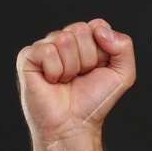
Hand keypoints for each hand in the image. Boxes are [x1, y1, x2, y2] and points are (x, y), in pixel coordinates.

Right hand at [16, 19, 135, 143]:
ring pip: (64, 39)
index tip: (97, 69)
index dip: (102, 51)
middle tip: (80, 77)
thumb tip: (99, 29)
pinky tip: (52, 82)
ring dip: (71, 68)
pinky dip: (54, 71)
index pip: (97, 25)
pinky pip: (47, 51)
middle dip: (87, 59)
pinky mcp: (28, 57)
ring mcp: (45, 47)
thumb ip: (124, 46)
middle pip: (81, 29)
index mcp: (86, 40)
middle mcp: (65, 40)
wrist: (74, 125)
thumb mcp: (123, 74)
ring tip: (66, 81)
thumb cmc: (94, 101)